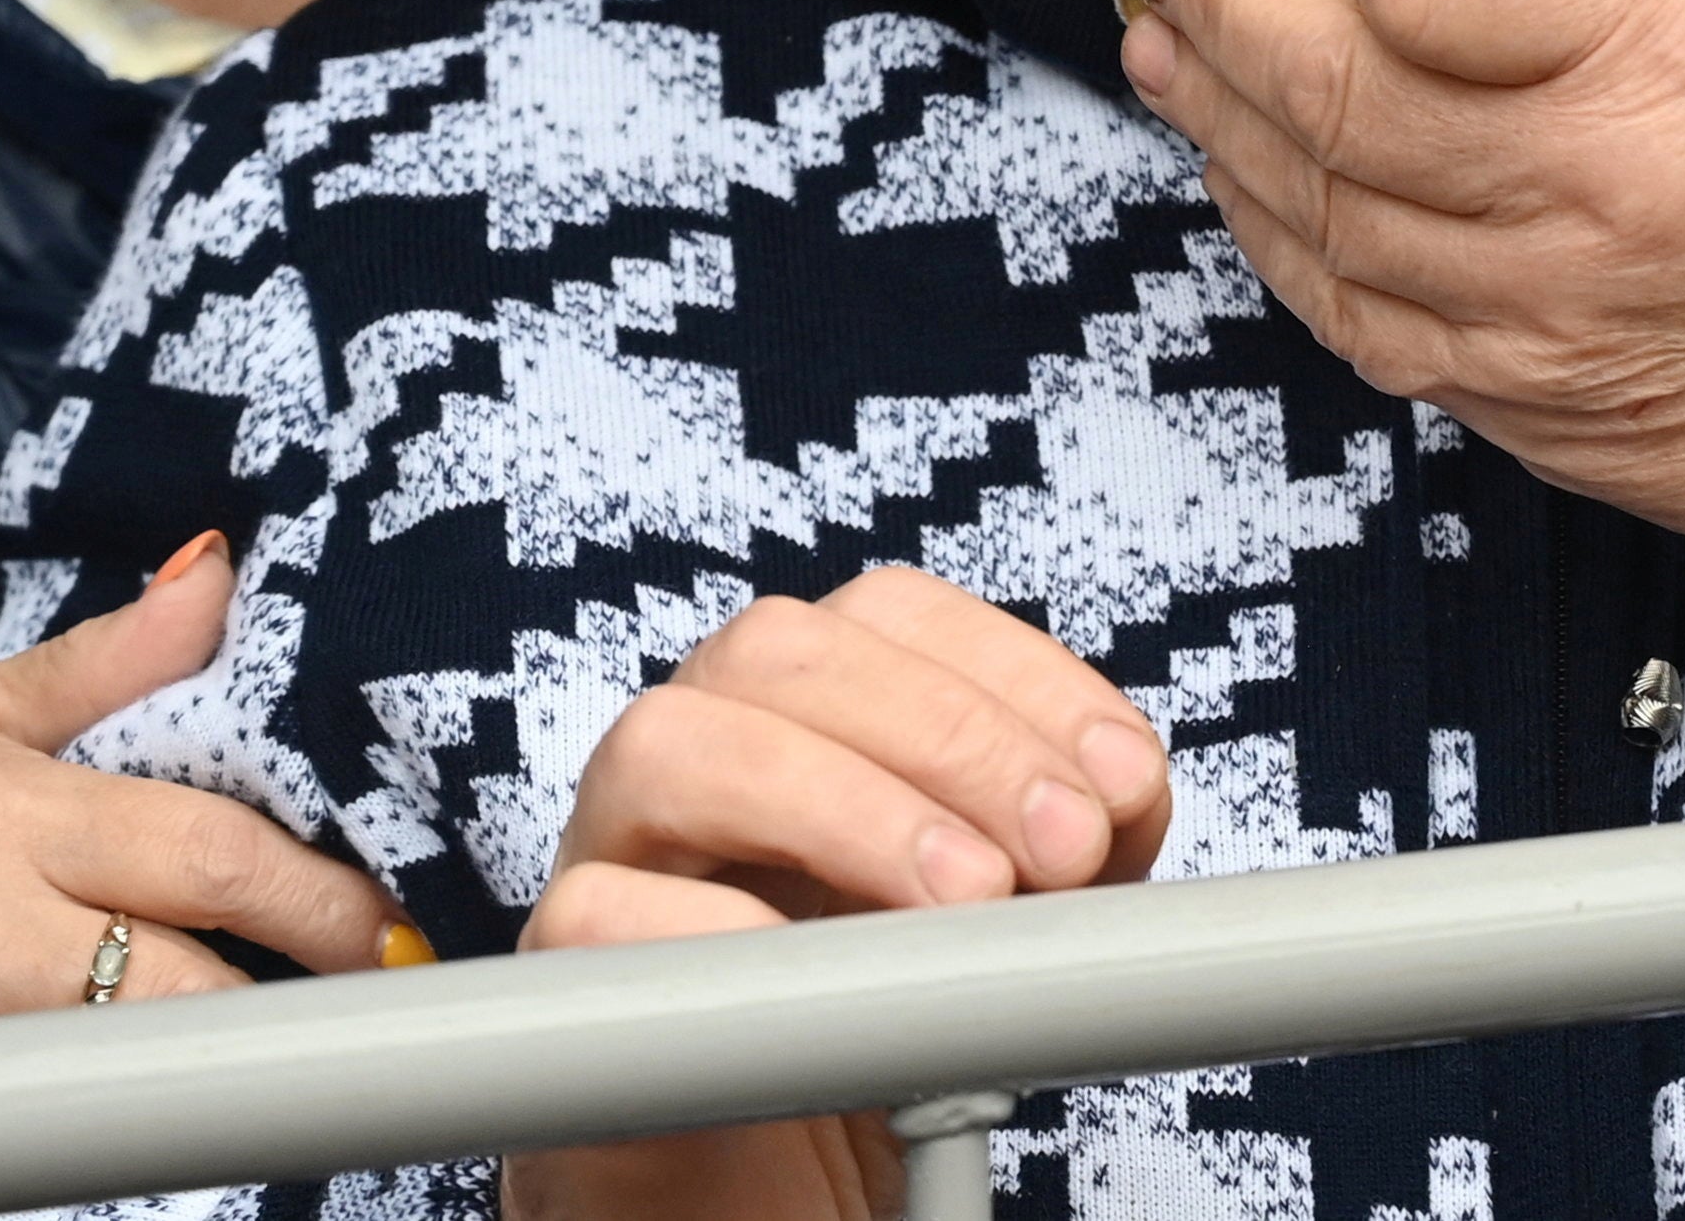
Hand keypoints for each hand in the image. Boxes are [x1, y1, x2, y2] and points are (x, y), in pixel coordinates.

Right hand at [0, 535, 408, 1070]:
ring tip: (288, 1018)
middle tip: (382, 974)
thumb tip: (222, 573)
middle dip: (304, 975)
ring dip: (225, 1044)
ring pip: (143, 1056)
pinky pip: (72, 1118)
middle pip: (193, 967)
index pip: (202, 847)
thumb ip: (101, 663)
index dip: (318, 887)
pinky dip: (134, 1104)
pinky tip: (171, 1080)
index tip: (391, 907)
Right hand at [501, 566, 1170, 1220]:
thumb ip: (1071, 851)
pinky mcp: (565, 988)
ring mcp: (614, 862)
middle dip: (948, 733)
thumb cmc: (884, 1066)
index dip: (1009, 672)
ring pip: (669, 743)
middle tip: (1063, 845)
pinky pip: (599, 914)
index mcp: (803, 727)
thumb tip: (1118, 791)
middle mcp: (697, 769)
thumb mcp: (1010, 935)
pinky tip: (834, 986)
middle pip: (781, 649)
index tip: (1119, 776)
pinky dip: (725, 930)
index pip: (886, 618)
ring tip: (967, 903)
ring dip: (845, 805)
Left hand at [1117, 0, 1684, 707]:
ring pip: (1311, 206)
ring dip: (1213, 112)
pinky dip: (1273, 229)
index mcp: (1675, 70)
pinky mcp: (1512, 404)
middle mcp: (1585, 202)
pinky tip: (1241, 160)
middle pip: (1333, 91)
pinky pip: (1346, 311)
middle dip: (1217, 0)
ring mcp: (1535, 322)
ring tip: (1163, 33)